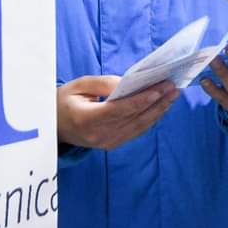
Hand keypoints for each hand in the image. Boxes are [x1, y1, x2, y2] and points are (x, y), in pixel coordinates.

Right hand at [57, 76, 178, 149]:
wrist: (53, 126)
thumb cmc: (64, 101)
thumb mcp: (78, 85)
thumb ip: (103, 83)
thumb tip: (127, 83)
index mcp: (86, 119)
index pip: (120, 109)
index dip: (142, 100)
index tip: (160, 88)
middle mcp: (98, 135)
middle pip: (133, 118)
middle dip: (157, 102)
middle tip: (173, 87)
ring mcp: (106, 143)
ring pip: (139, 126)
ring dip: (158, 110)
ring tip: (173, 95)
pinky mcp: (112, 144)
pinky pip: (136, 131)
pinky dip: (150, 119)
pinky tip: (161, 107)